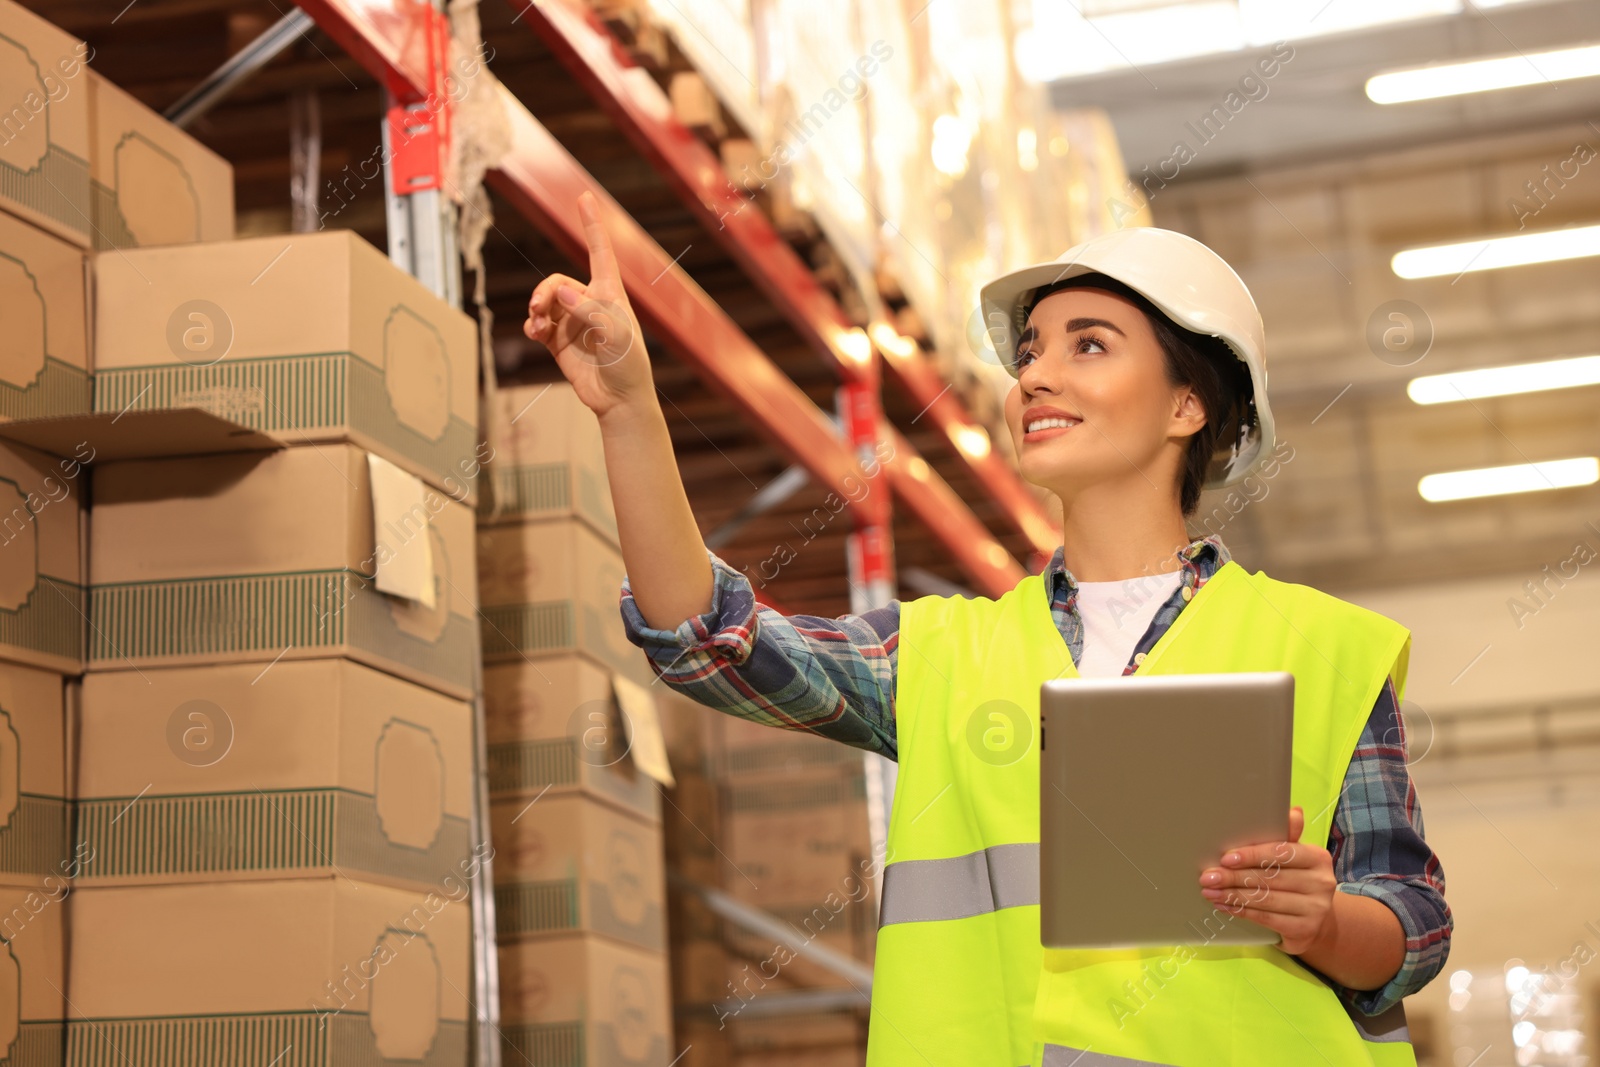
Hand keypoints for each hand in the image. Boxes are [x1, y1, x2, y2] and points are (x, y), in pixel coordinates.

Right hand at [524, 189, 652, 418]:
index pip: (600, 252)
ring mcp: (573, 322)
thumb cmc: (628, 365)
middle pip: (558, 281)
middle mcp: (590, 303)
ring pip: (545, 301)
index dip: (592, 225)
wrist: (619, 401)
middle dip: (544, 290)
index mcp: (611, 295)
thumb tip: (561, 293)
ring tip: (536, 323)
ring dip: (536, 308)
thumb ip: (590, 312)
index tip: (584, 196)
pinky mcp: (559, 342)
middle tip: (538, 308)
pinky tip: (534, 333)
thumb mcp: (617, 336)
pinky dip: (532, 325)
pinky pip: (539, 324)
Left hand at [1197, 806, 1337, 956]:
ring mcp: (1316, 908)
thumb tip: (1294, 811)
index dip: (1252, 855)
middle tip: (1207, 876)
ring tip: (1209, 891)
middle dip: (1233, 877)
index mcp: (1318, 857)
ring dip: (1232, 894)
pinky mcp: (1305, 929)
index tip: (1226, 858)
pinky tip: (1224, 905)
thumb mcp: (1294, 858)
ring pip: (1265, 898)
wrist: (1317, 922)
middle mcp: (1321, 882)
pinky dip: (1241, 911)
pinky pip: (1266, 918)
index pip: (1281, 853)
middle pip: (1269, 877)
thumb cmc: (1297, 882)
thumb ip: (1288, 837)